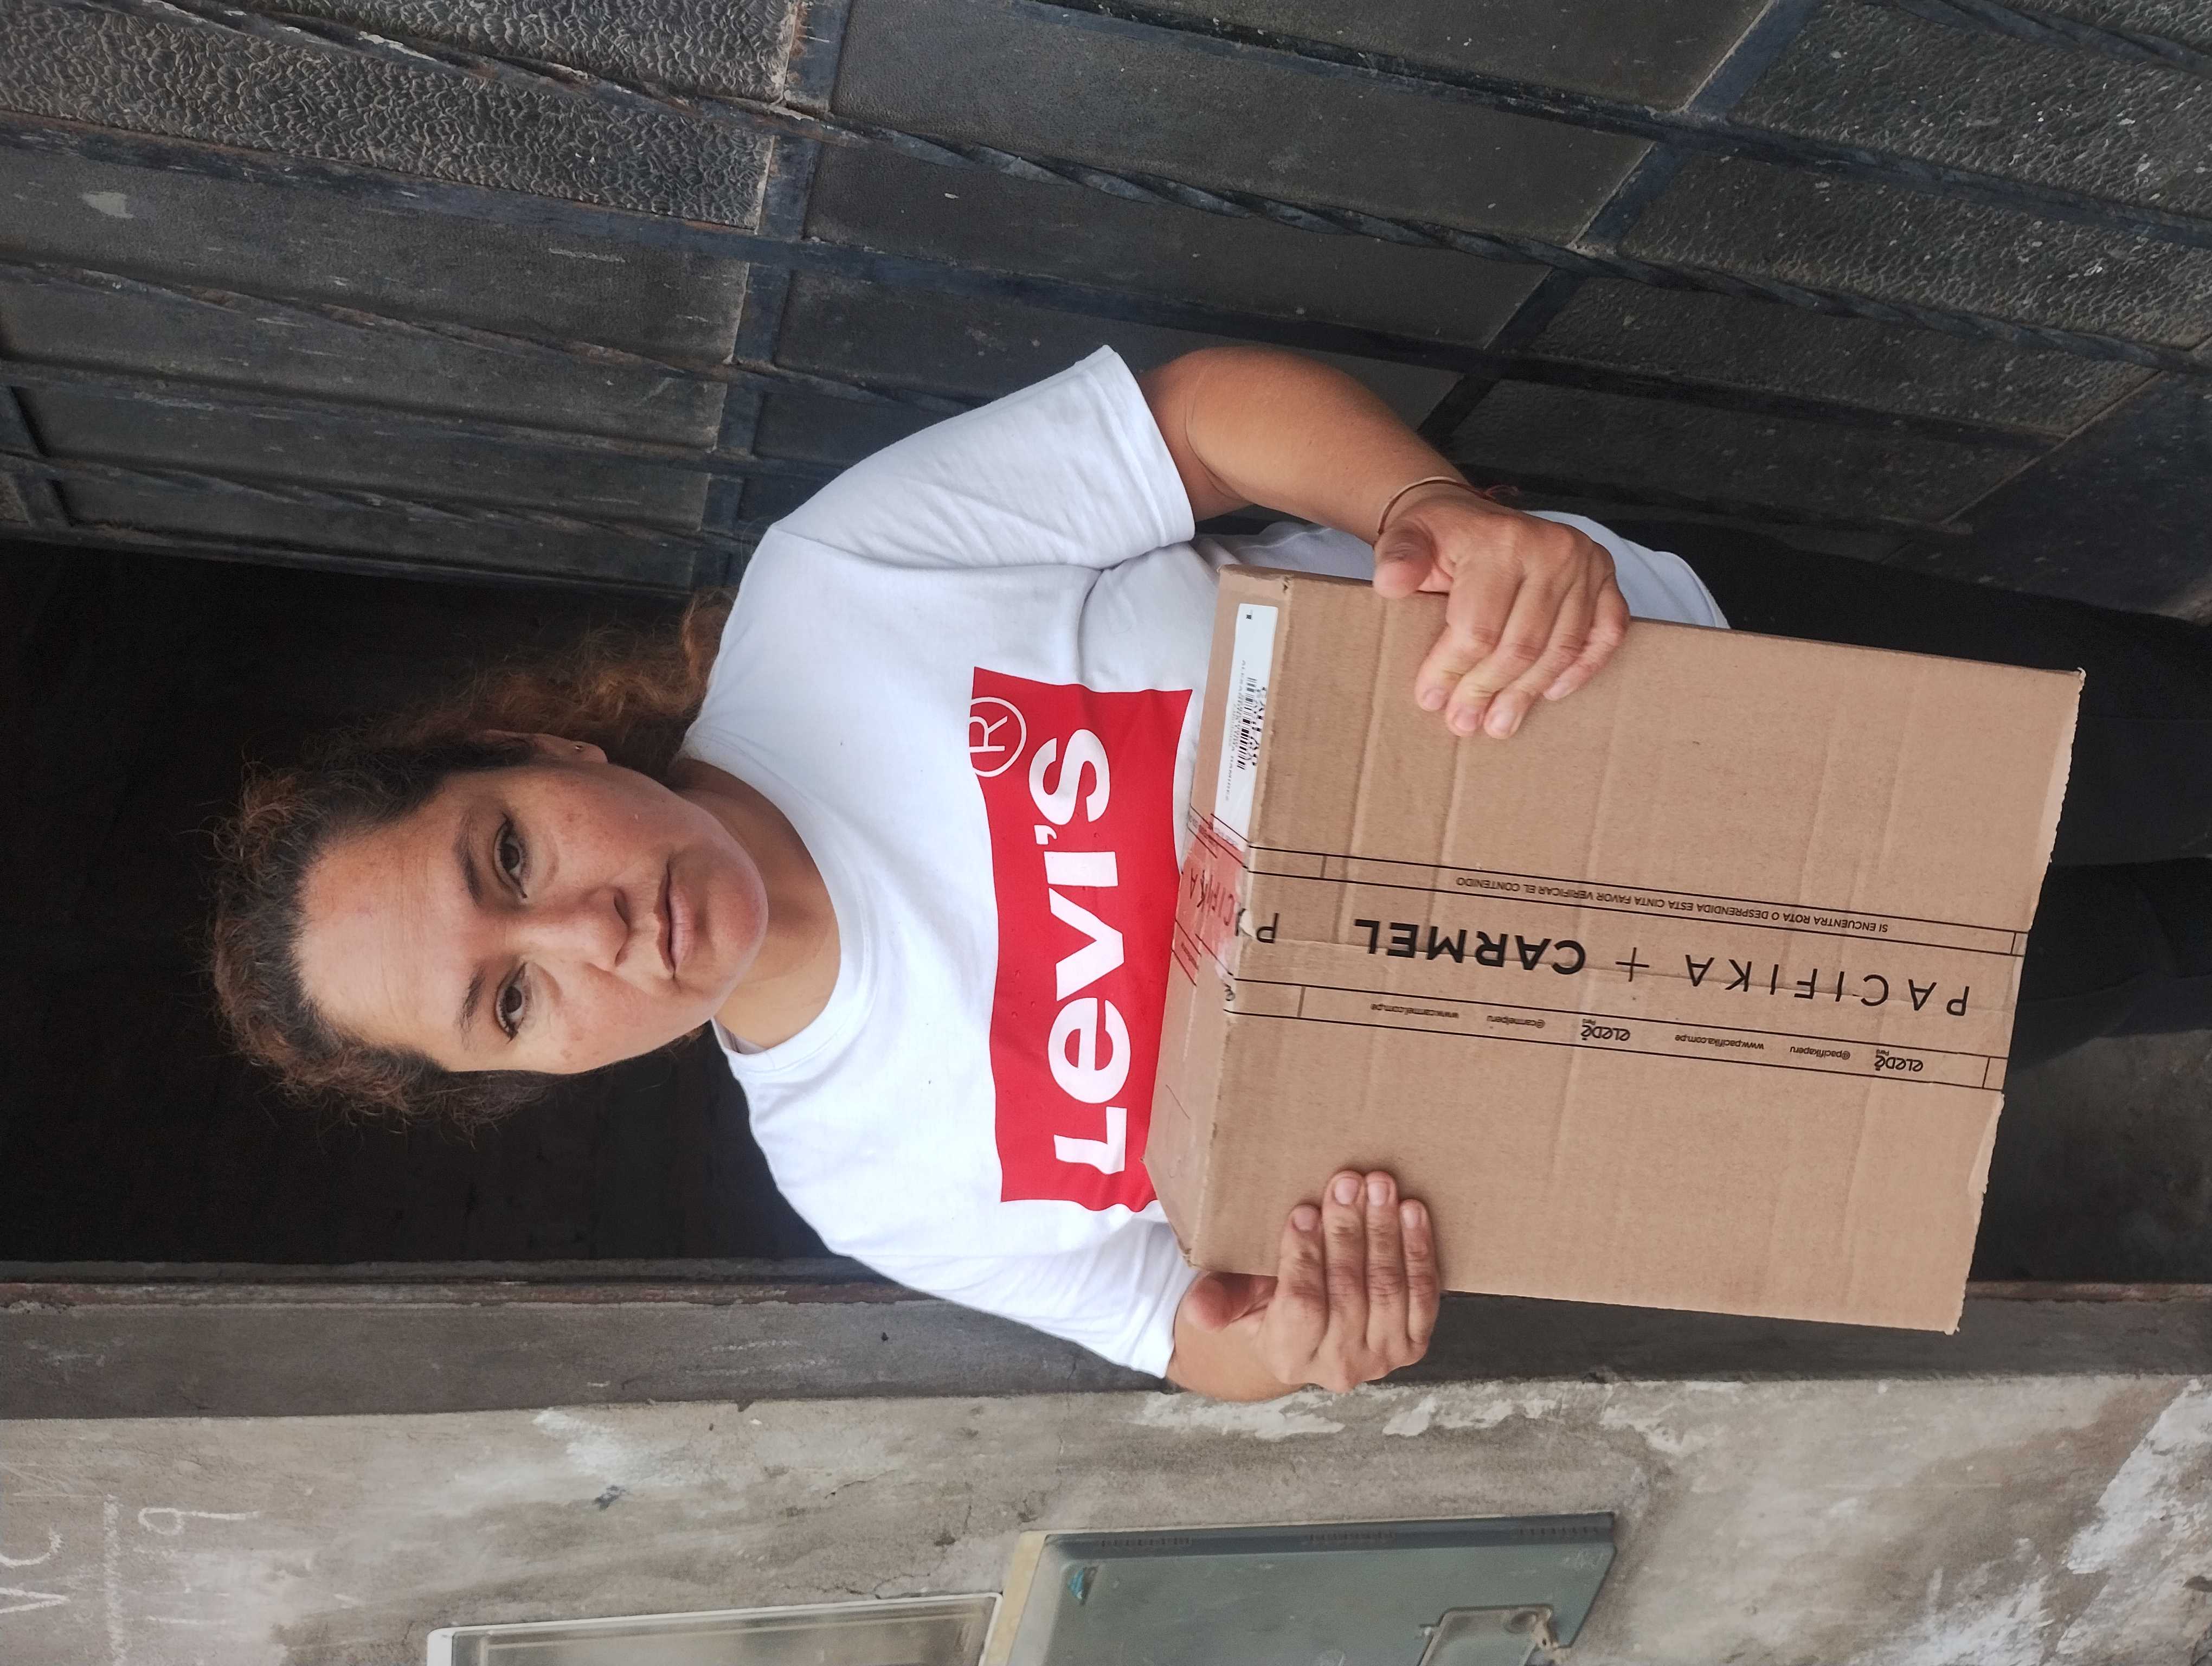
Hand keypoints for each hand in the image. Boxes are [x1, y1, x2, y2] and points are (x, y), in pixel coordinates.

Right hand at [1179, 1169, 1438, 1394]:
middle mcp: (1339, 1366)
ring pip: (1388, 1288)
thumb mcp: (1237, 1299)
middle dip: (1347, 1232)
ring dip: (1386, 1232)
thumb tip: (1199, 1312)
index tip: (1302, 1212)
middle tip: (1346, 1183)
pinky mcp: (1414, 1342)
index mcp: (1290, 1357)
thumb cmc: (1269, 1303)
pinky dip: (1418, 1250)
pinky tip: (1412, 1212)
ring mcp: (1382, 1357)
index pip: (1301, 1306)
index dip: (1304, 1258)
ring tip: (1378, 1187)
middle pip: (1348, 1292)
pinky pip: (1423, 1293)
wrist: (1314, 1331)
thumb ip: (1221, 1299)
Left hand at [1371, 484, 1629, 738]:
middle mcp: (1552, 548)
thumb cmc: (1437, 536)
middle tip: (1464, 723)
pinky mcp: (1606, 576)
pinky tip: (1552, 692)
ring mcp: (1585, 562)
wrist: (1468, 516)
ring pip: (1560, 647)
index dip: (1451, 670)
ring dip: (1528, 692)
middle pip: (1521, 643)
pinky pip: (1607, 632)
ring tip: (1501, 723)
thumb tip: (1391, 583)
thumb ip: (1396, 559)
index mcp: (1501, 540)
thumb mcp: (1404, 539)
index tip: (1430, 700)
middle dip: (1488, 691)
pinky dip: (1583, 667)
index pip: (1478, 626)